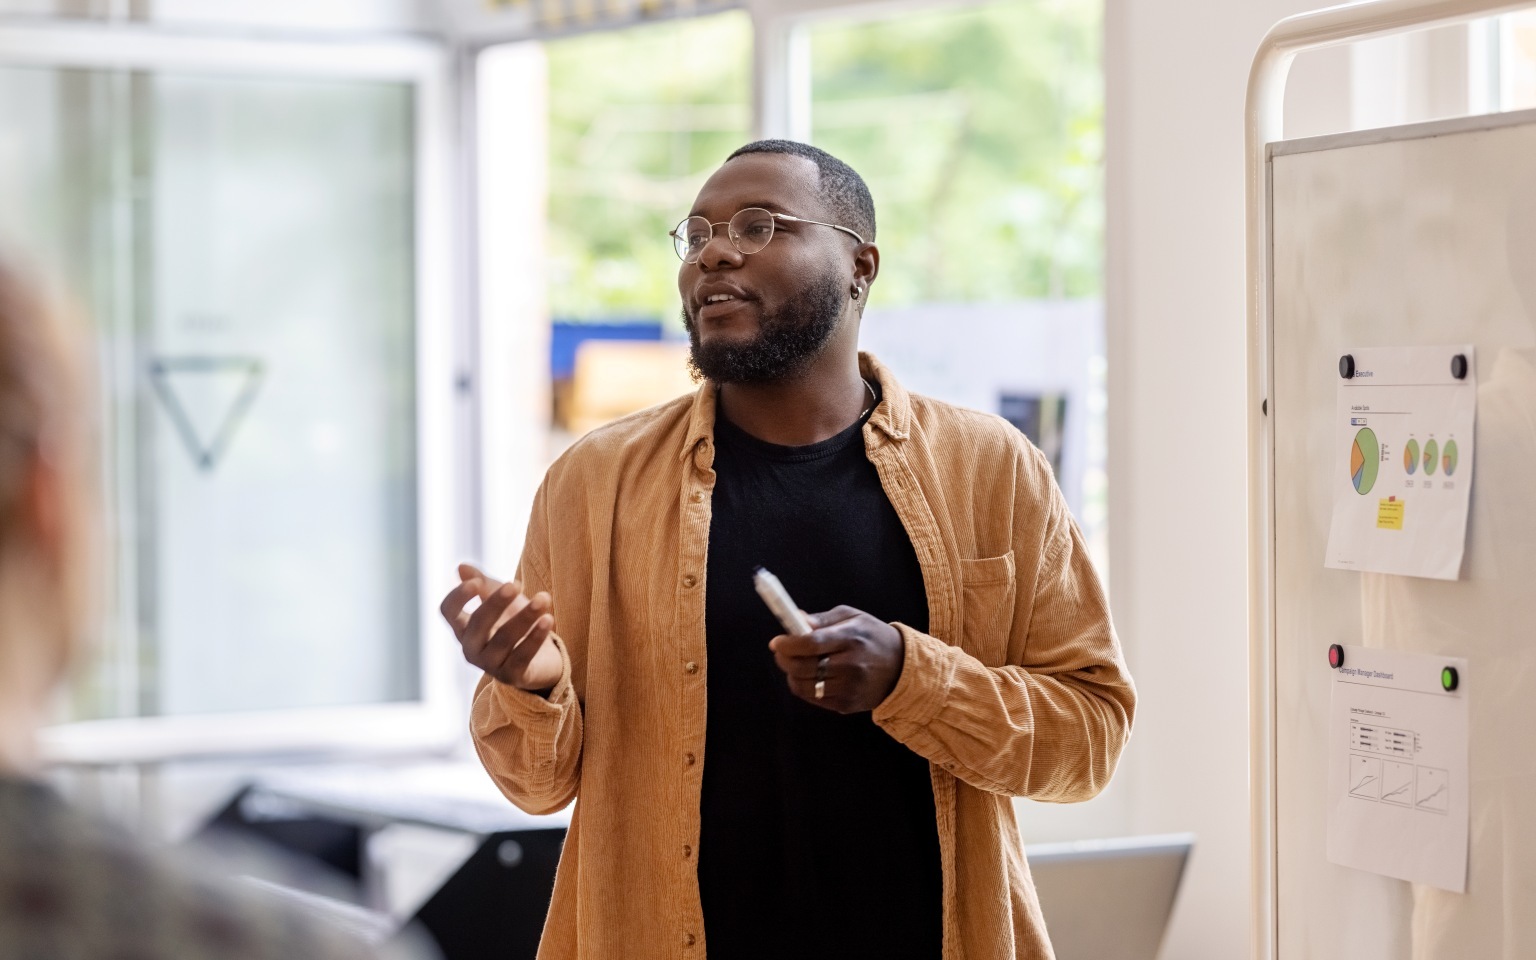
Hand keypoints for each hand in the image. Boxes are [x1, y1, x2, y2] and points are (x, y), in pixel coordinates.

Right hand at [439, 563, 562, 692]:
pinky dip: (536, 637)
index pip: (448, 611)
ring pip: (505, 638)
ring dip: (525, 616)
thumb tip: (461, 567)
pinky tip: (548, 619)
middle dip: (496, 602)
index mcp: (463, 628)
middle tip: (516, 584)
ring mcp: (490, 665)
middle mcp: (471, 648)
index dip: (458, 596)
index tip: (476, 582)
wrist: (541, 659)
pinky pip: (523, 655)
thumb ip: (483, 584)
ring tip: (544, 597)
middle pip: (478, 623)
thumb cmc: (514, 624)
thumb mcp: (501, 600)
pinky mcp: (512, 676)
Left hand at [768, 605, 904, 713]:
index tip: (777, 642)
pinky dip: (805, 687)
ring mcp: (849, 688)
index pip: (812, 643)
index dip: (789, 644)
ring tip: (796, 664)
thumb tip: (794, 619)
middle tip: (781, 652)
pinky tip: (811, 677)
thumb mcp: (853, 617)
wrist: (902, 667)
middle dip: (784, 659)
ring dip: (792, 674)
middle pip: (804, 667)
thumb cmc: (873, 636)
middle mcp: (850, 665)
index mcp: (851, 638)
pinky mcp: (847, 704)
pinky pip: (814, 698)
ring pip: (804, 686)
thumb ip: (822, 620)